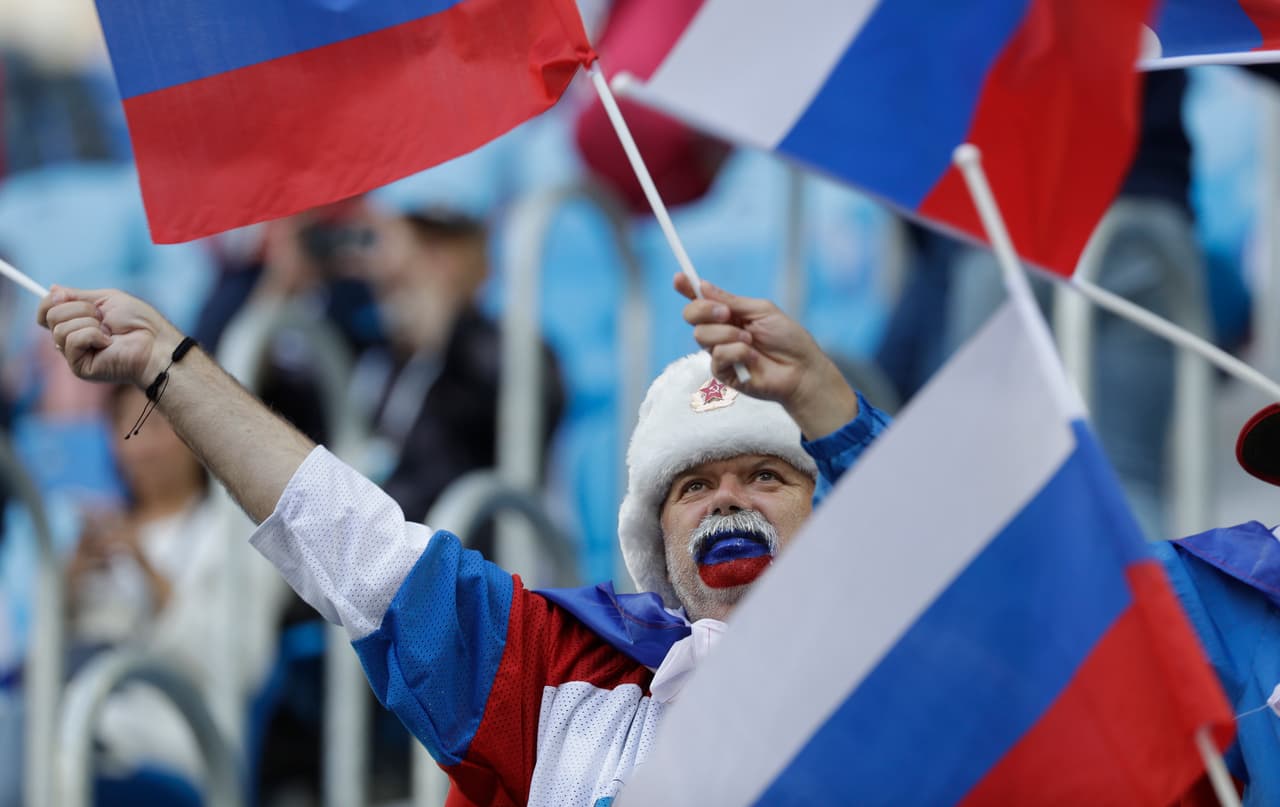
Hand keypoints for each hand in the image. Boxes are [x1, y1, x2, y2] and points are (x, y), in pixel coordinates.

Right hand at [38, 287, 183, 386]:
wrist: (157, 343)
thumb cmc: (140, 322)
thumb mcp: (107, 299)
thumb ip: (78, 296)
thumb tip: (52, 289)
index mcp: (78, 323)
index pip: (46, 312)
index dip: (50, 301)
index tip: (63, 295)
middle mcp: (73, 339)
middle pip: (51, 316)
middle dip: (79, 309)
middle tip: (103, 317)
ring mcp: (75, 354)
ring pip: (60, 328)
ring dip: (89, 323)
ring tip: (109, 332)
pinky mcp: (79, 367)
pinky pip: (72, 341)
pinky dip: (92, 335)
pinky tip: (108, 343)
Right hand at [676, 274, 858, 438]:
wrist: (801, 369)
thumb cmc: (787, 339)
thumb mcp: (761, 311)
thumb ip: (732, 301)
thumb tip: (704, 286)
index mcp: (729, 314)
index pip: (702, 300)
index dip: (687, 288)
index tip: (679, 278)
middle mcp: (720, 332)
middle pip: (691, 315)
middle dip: (704, 310)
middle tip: (727, 313)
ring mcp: (720, 352)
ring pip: (701, 335)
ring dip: (727, 334)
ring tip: (750, 340)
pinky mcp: (723, 373)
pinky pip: (717, 356)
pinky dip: (736, 352)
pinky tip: (752, 358)